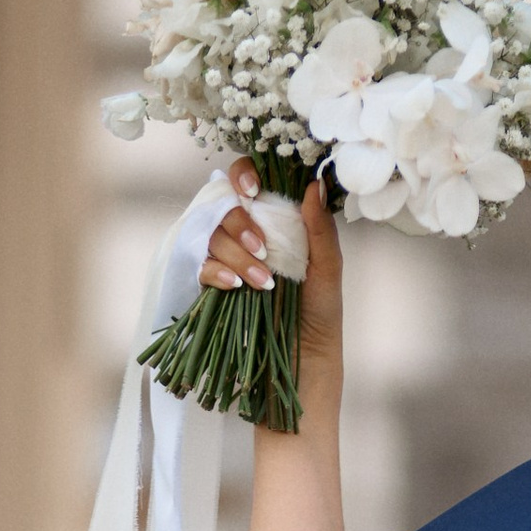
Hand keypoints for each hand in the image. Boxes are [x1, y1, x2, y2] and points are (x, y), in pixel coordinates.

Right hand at [202, 162, 342, 387]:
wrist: (306, 356)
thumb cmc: (320, 311)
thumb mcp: (328, 268)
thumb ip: (321, 228)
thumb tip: (314, 184)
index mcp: (274, 218)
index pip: (248, 179)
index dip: (244, 175)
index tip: (253, 190)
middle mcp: (248, 232)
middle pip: (225, 205)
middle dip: (241, 224)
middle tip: (263, 250)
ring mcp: (229, 257)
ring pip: (213, 235)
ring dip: (236, 255)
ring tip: (262, 282)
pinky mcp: (215, 284)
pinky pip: (203, 267)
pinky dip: (216, 272)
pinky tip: (234, 286)